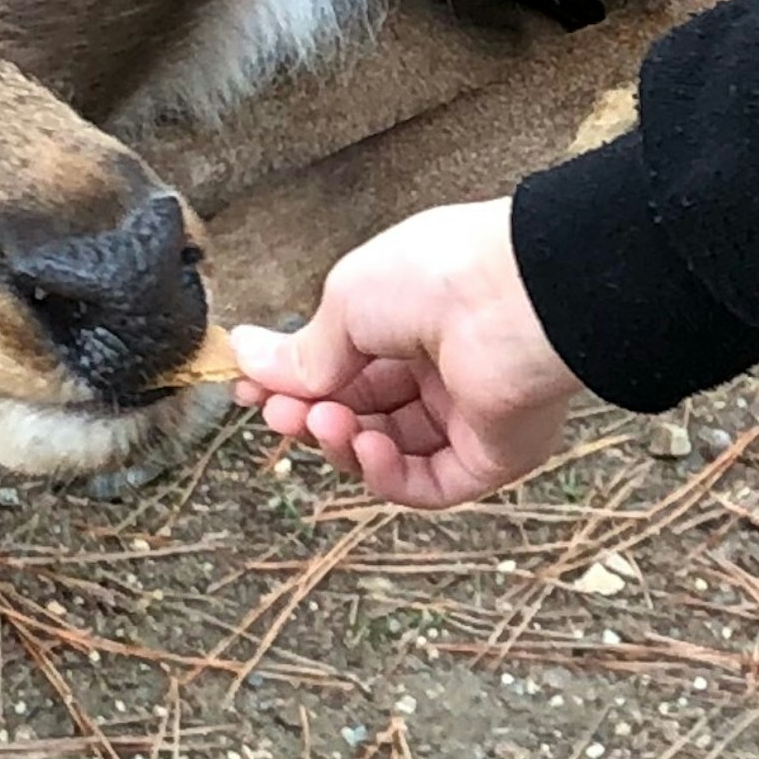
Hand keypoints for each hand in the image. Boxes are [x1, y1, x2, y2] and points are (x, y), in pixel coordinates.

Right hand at [231, 198, 585, 506]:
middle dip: (312, 415)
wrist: (512, 298)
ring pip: (388, 451)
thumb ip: (304, 350)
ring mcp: (467, 413)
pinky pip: (427, 483)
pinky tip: (365, 447)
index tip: (252, 391)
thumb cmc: (438, 275)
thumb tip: (246, 357)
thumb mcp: (347, 303)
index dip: (297, 384)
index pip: (345, 366)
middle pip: (360, 412)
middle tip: (278, 413)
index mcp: (411, 319)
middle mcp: (441, 367)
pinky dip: (387, 474)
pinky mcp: (490, 456)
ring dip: (343, 443)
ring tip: (324, 421)